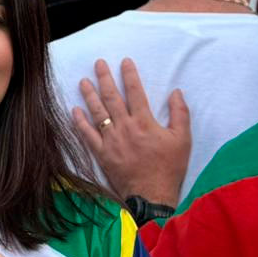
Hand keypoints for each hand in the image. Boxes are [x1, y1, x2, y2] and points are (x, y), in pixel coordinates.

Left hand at [73, 58, 189, 207]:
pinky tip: (74, 110)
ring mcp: (111, 141)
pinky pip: (87, 135)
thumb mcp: (183, 139)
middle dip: (104, 78)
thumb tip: (176, 92)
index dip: (129, 75)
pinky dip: (79, 122)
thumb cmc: (169, 168)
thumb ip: (180, 113)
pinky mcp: (101, 154)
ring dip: (89, 95)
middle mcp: (125, 128)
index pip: (135, 92)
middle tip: (98, 64)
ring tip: (83, 81)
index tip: (124, 61)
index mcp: (144, 122)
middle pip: (112, 98)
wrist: (152, 195)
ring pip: (97, 113)